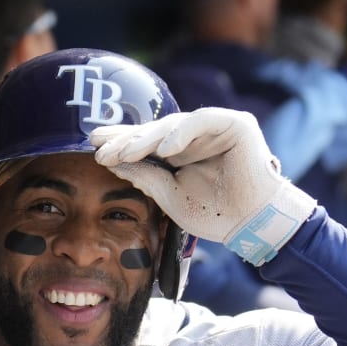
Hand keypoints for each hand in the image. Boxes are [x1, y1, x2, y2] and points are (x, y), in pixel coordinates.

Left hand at [90, 108, 315, 263]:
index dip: (121, 143)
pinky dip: (182, 133)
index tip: (93, 147)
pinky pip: (202, 121)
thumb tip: (113, 163)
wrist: (253, 224)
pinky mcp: (235, 123)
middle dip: (126, 138)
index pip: (147, 142)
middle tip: (100, 147)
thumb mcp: (171, 197)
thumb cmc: (216, 214)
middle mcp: (196, 135)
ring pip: (174, 125)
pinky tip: (163, 149)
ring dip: (148, 138)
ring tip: (126, 152)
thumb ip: (146, 177)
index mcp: (181, 151)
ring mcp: (215, 127)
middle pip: (155, 130)